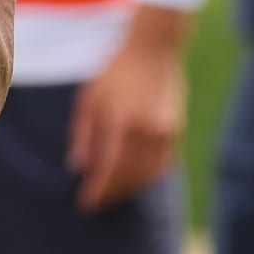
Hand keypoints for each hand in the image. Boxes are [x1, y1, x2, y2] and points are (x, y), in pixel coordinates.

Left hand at [67, 23, 186, 211]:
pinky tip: (134, 179)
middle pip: (128, 176)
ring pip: (147, 174)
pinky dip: (147, 177)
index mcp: (120, 121)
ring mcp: (164, 131)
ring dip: (129, 189)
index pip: (108, 167)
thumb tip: (78, 167)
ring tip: (113, 194)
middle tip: (97, 204)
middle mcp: (145, 130)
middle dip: (111, 194)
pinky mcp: (175, 130)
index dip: (97, 190)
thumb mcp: (89, 97)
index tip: (85, 204)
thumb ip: (82, 133)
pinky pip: (162, 164)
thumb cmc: (115, 71)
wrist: (153, 49)